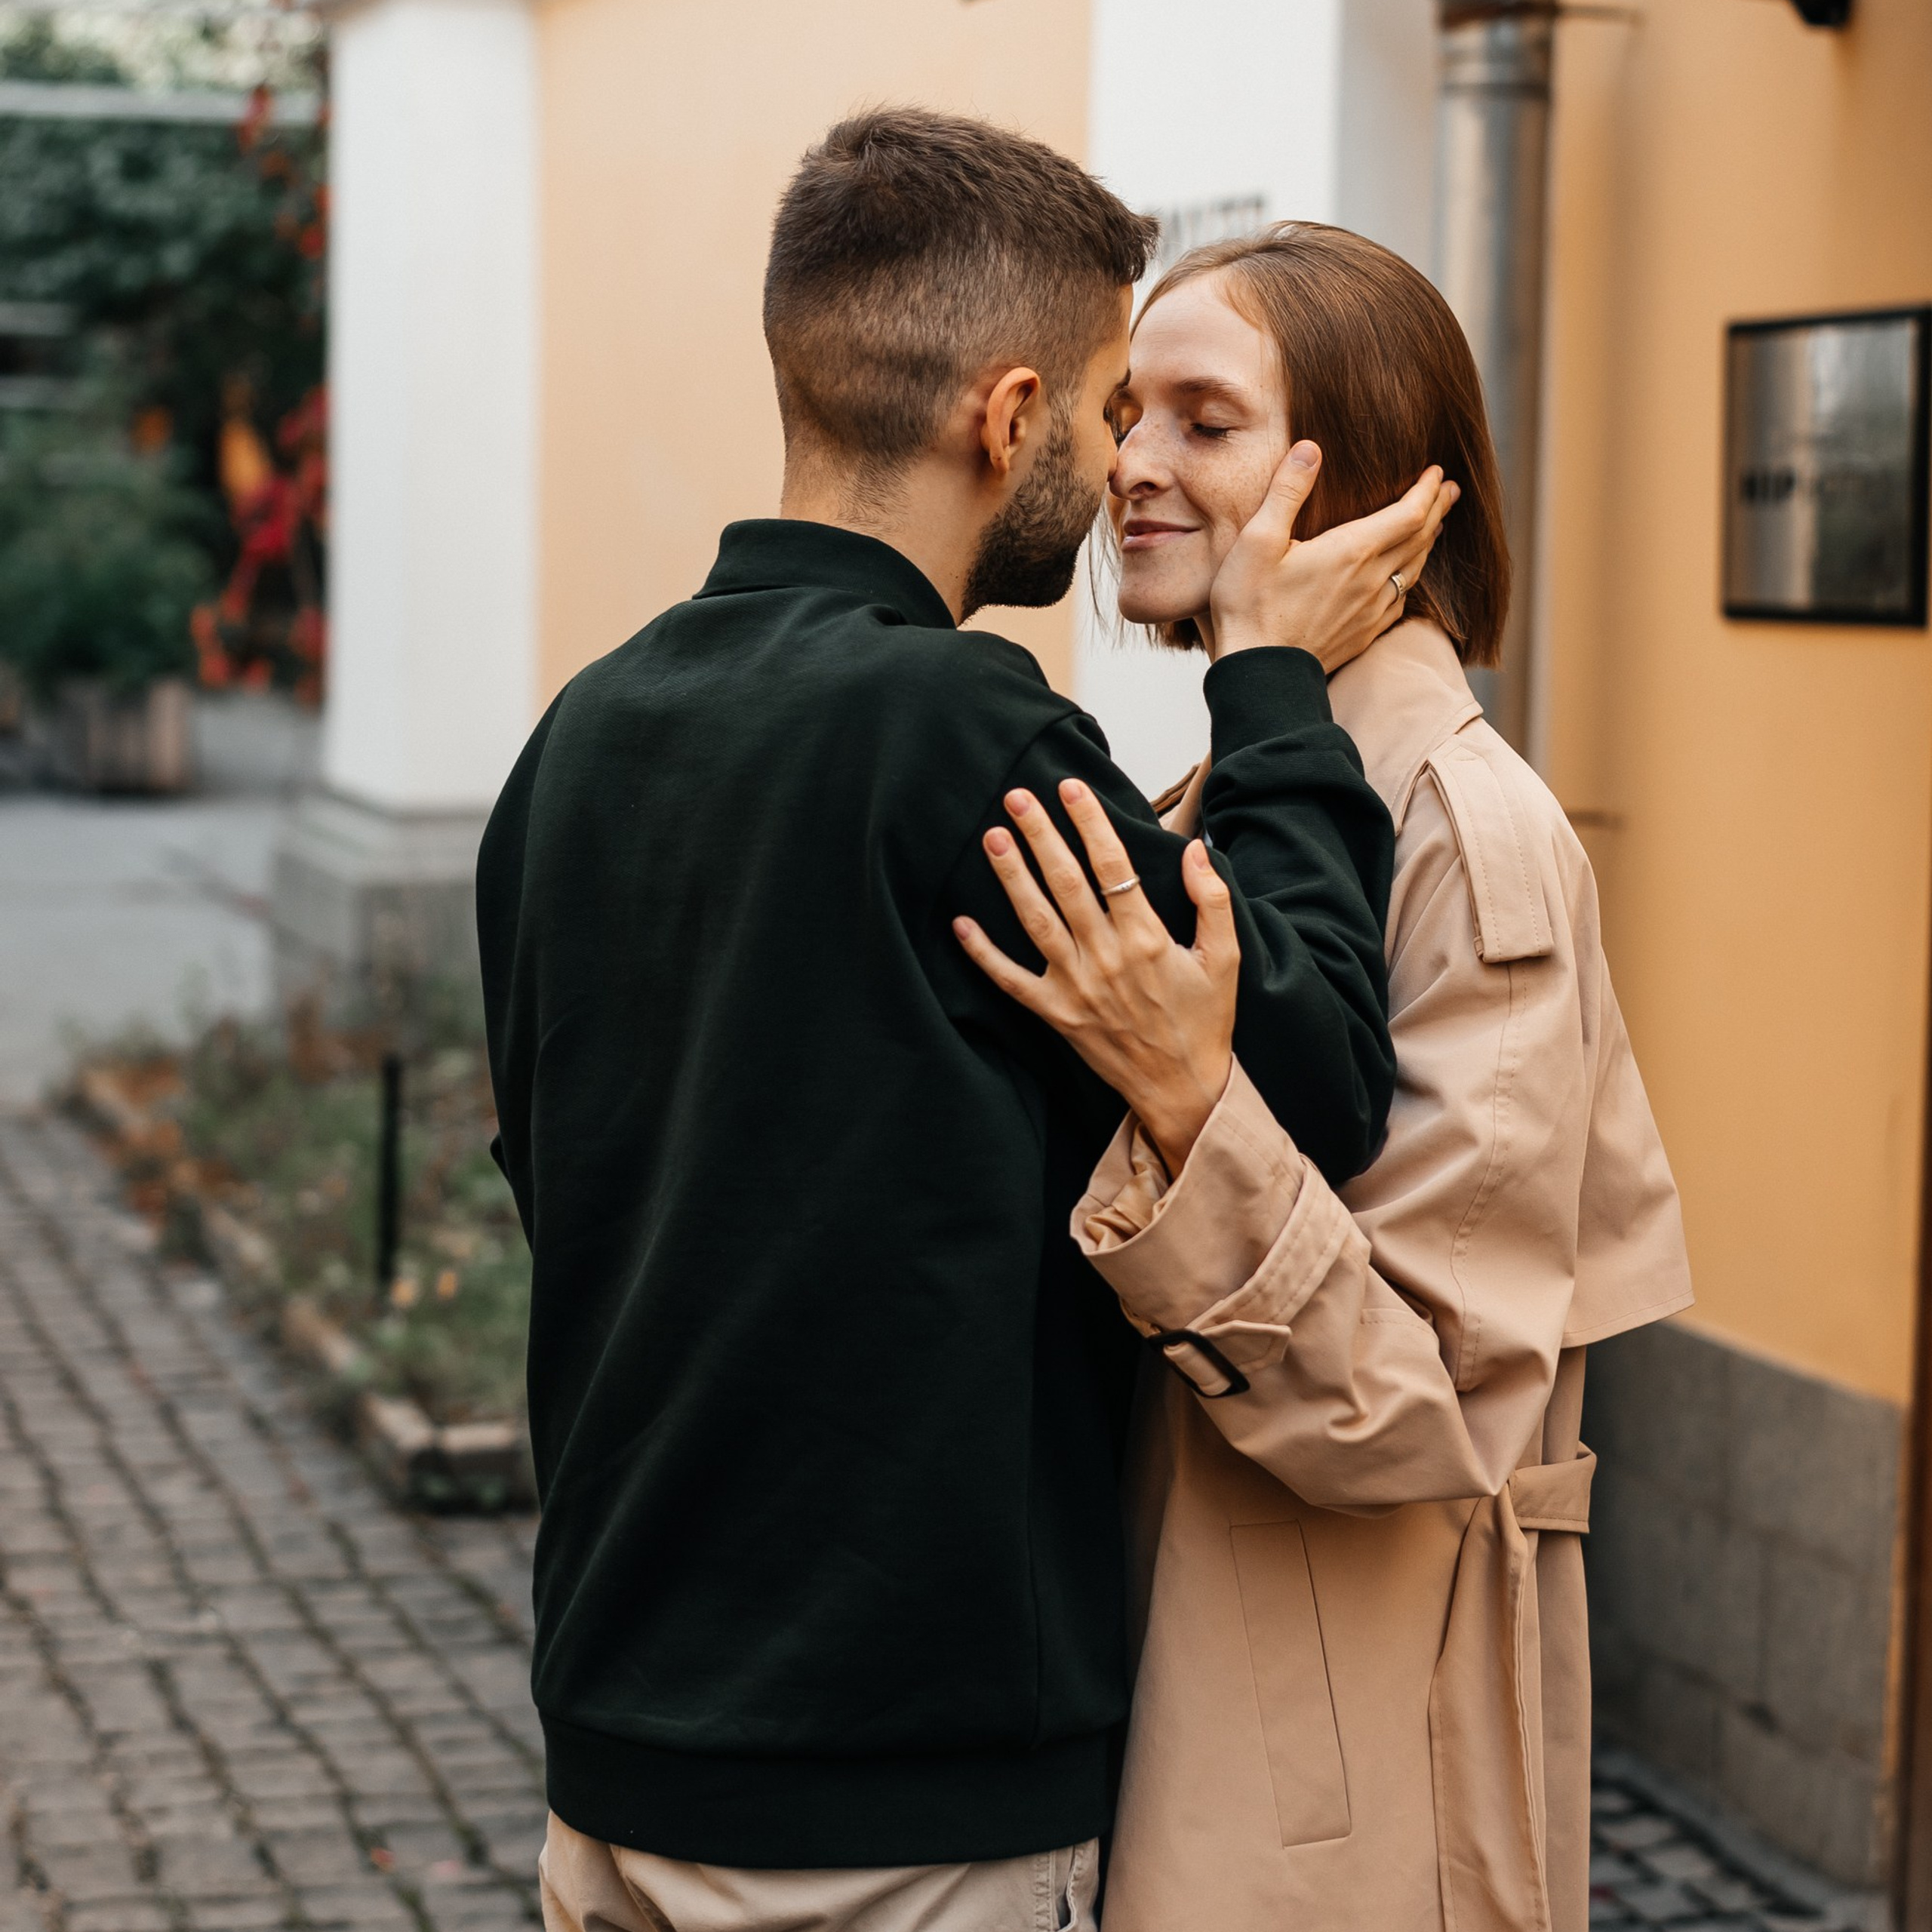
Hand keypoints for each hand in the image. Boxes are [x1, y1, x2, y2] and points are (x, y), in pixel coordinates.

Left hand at [952, 778, 1238, 1171]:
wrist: (1185, 1088)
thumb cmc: (1206, 1021)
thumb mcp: (1225, 959)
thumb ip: (1212, 901)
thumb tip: (1194, 851)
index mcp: (1147, 939)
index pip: (1113, 867)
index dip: (1089, 823)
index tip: (1070, 788)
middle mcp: (1106, 958)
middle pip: (1066, 883)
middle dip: (1040, 836)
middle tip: (1017, 797)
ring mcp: (1077, 987)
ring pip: (1036, 921)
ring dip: (1012, 877)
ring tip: (992, 838)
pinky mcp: (1057, 1015)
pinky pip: (1012, 981)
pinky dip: (984, 955)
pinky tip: (961, 923)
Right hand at [1208, 442, 1459, 672]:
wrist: (1259, 674)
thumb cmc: (1250, 606)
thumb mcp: (1258, 540)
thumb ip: (1287, 491)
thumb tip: (1310, 449)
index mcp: (1352, 551)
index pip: (1409, 513)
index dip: (1427, 490)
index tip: (1437, 472)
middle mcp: (1372, 580)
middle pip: (1420, 538)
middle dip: (1437, 510)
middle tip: (1449, 490)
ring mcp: (1371, 611)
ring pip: (1414, 570)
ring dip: (1428, 543)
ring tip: (1435, 525)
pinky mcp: (1363, 635)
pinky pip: (1400, 602)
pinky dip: (1410, 579)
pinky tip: (1406, 578)